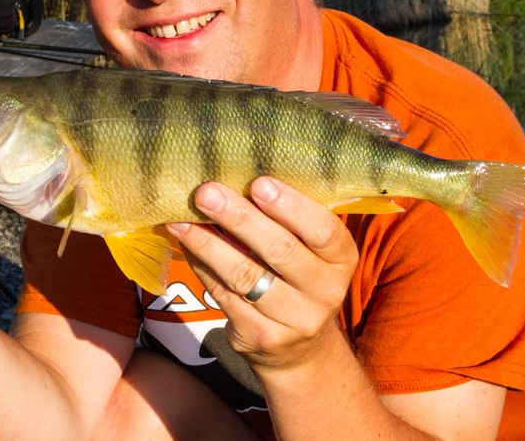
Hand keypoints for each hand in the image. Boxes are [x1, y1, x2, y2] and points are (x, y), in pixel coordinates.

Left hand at [166, 177, 358, 369]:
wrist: (299, 348)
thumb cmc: (298, 277)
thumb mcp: (309, 250)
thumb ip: (288, 220)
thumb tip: (236, 176)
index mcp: (342, 260)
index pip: (323, 230)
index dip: (291, 206)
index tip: (258, 182)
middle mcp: (325, 292)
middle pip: (280, 250)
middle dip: (239, 217)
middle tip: (207, 192)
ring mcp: (294, 320)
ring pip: (244, 275)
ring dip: (208, 243)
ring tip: (182, 218)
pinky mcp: (260, 336)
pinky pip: (224, 295)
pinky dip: (201, 265)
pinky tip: (185, 243)